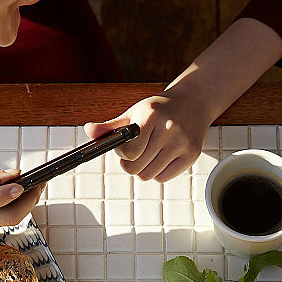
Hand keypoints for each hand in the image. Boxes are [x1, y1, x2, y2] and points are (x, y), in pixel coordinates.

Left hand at [84, 89, 210, 181]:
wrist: (192, 103)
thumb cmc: (159, 110)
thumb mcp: (133, 113)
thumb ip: (109, 126)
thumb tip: (89, 130)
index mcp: (151, 114)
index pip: (129, 151)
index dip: (123, 153)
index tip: (125, 147)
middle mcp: (169, 128)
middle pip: (136, 167)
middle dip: (130, 163)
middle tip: (135, 151)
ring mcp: (182, 143)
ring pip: (148, 176)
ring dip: (143, 168)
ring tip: (148, 152)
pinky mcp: (192, 155)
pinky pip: (163, 178)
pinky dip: (157, 172)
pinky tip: (161, 156)